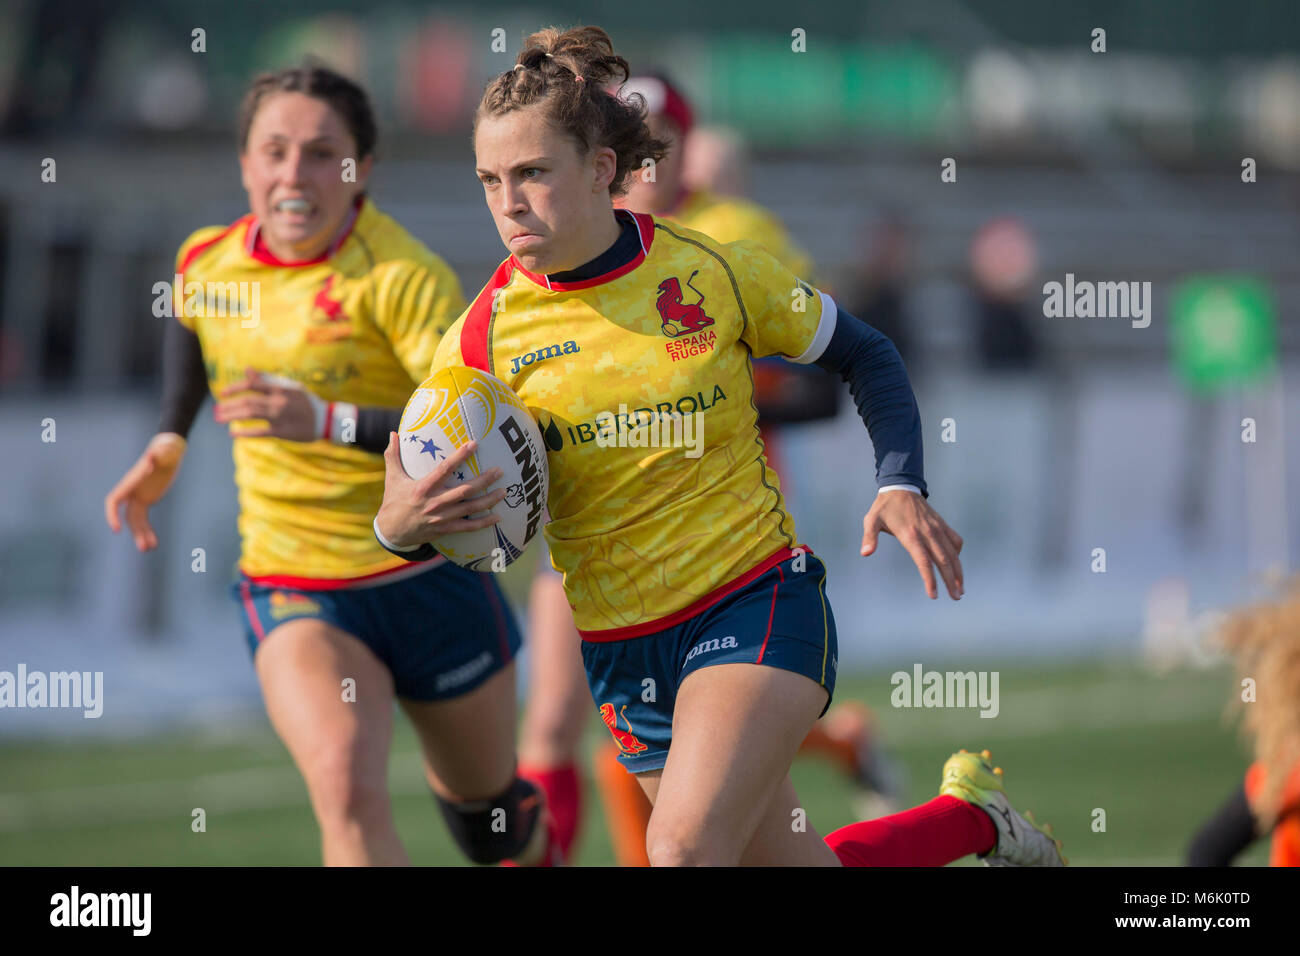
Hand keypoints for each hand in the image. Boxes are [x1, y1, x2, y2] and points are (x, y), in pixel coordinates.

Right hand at [104, 433, 186, 550]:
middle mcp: (131, 491)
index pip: (114, 501)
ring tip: (149, 549)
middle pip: (128, 517)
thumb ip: (157, 453)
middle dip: (135, 532)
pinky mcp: (146, 500)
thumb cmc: (165, 449)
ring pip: (136, 521)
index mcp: (130, 482)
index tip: (116, 529)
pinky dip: (147, 530)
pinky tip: (154, 543)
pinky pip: (143, 519)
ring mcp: (138, 497)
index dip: (112, 515)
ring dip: (141, 535)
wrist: (168, 451)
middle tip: (144, 548)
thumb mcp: (163, 450)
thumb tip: (152, 456)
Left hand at [214, 368, 318, 440]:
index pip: (253, 386)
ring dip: (232, 416)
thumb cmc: (305, 402)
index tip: (223, 393)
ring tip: (219, 419)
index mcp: (280, 389)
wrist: (325, 420)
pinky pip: (260, 432)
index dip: (235, 388)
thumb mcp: (288, 388)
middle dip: (230, 406)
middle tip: (217, 410)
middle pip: (248, 402)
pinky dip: (246, 433)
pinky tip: (234, 434)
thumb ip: (266, 380)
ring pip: (251, 415)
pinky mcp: (282, 432)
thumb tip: (246, 369)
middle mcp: (278, 402)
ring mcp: (280, 417)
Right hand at [375, 432, 507, 549]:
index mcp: (423, 488)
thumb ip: (393, 455)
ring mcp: (442, 518)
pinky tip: (498, 517)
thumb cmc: (394, 501)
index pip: (444, 469)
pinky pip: (468, 527)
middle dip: (484, 480)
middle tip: (500, 471)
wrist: (392, 532)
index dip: (460, 456)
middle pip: (465, 490)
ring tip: (504, 491)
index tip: (474, 444)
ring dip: (489, 500)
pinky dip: (484, 523)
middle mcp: (435, 502)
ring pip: (470, 508)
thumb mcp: (392, 478)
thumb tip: (392, 433)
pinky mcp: (446, 529)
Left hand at [861, 490, 963, 599]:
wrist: (901, 486)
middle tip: (956, 597)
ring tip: (960, 588)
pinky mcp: (942, 524)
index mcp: (910, 535)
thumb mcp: (871, 520)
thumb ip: (869, 537)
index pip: (923, 561)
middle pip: (943, 561)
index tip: (933, 595)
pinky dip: (958, 554)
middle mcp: (927, 532)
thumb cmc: (885, 507)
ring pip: (953, 553)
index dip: (930, 579)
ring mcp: (937, 528)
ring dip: (959, 571)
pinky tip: (956, 565)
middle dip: (951, 581)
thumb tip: (865, 553)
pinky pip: (955, 540)